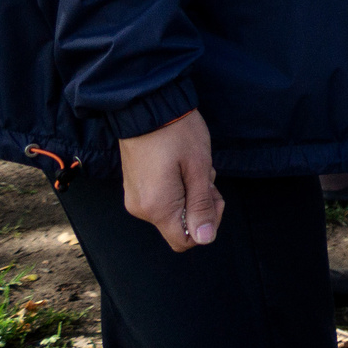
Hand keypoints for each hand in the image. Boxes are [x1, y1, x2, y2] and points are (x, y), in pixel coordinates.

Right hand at [119, 110, 222, 253]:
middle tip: (206, 176)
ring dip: (190, 193)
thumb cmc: (177, 134)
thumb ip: (201, 206)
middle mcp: (141, 209)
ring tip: (194, 165)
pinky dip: (177, 187)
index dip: (205, 226)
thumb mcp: (198, 168)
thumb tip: (204, 239)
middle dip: (200, 204)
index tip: (213, 197)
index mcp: (156, 208)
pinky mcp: (135, 187)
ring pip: (173, 210)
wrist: (148, 106)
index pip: (184, 241)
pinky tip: (181, 165)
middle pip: (179, 225)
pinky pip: (162, 199)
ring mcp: (136, 198)